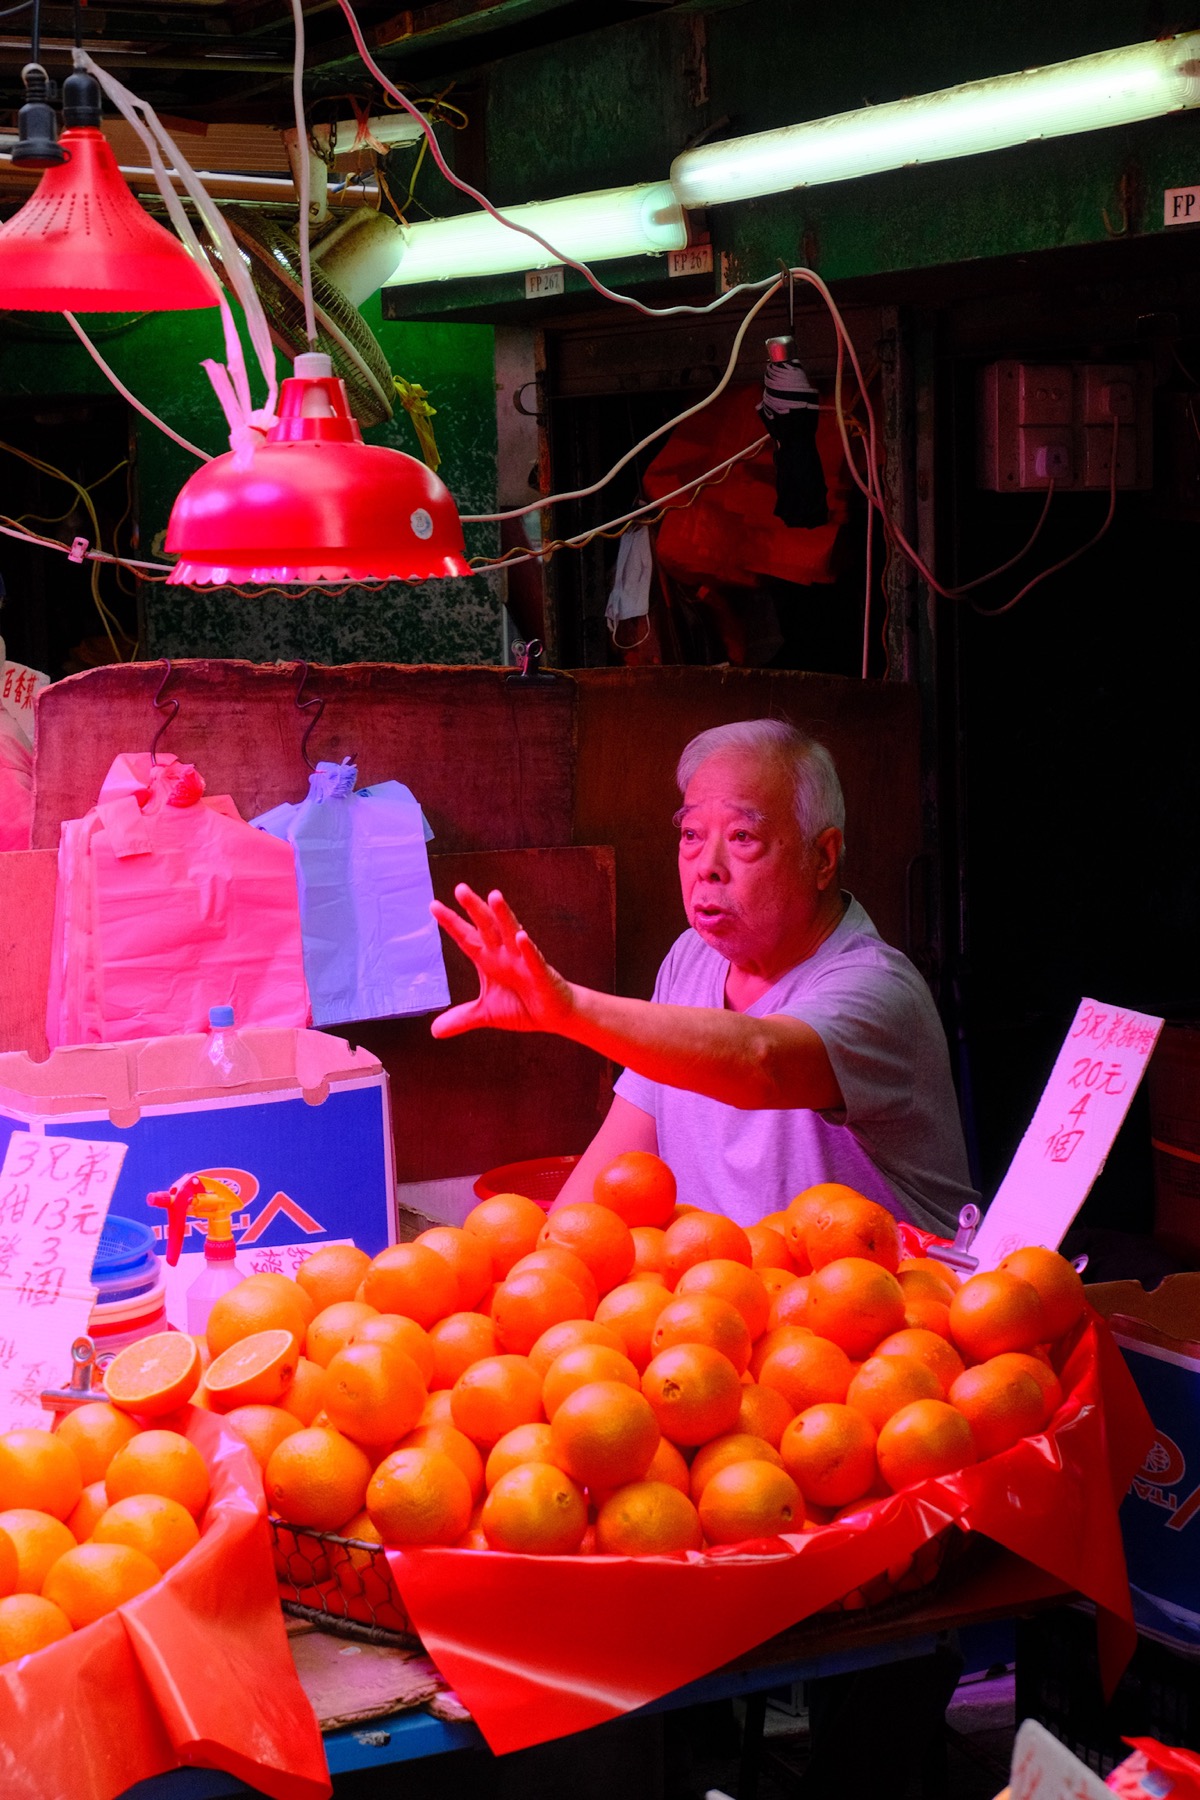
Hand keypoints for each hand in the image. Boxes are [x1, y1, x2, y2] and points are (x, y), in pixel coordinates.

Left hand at [429, 884, 572, 1039]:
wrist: (556, 1016)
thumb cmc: (523, 1006)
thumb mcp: (486, 1014)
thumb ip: (461, 1018)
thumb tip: (434, 1030)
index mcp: (489, 961)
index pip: (467, 938)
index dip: (452, 923)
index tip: (433, 906)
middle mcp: (504, 955)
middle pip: (487, 928)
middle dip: (475, 909)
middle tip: (460, 889)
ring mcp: (523, 961)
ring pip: (511, 933)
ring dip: (503, 916)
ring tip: (494, 896)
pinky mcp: (541, 974)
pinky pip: (534, 960)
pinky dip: (527, 949)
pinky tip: (521, 936)